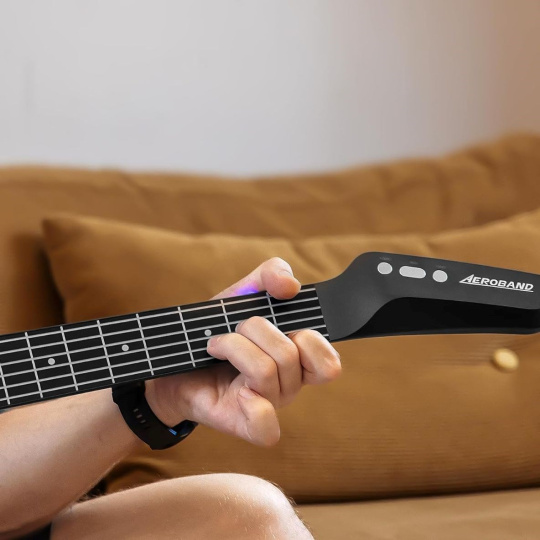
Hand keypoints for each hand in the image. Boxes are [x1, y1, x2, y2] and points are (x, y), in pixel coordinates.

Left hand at [145, 257, 341, 445]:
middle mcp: (289, 384)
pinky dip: (252, 404)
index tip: (276, 320)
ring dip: (233, 347)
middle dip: (255, 329)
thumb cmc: (216, 328)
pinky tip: (235, 390)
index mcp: (297, 357)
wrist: (173, 359)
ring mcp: (269, 405)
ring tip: (215, 345)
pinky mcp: (246, 424)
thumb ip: (272, 275)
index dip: (310, 339)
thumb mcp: (243, 292)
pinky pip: (266, 425)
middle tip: (236, 329)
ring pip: (266, 372)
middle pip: (290, 355)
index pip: (329, 363)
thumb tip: (291, 286)